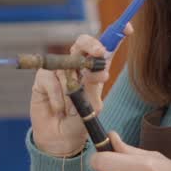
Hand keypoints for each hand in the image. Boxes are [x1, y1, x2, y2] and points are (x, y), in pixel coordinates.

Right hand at [30, 25, 132, 156]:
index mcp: (94, 71)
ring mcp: (59, 71)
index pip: (104, 49)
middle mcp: (77, 67)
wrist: (60, 140)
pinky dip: (56, 96)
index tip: (128, 29)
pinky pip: (51, 79)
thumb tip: (100, 70)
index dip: (116, 36)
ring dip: (70, 89)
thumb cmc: (79, 123)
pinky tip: (58, 109)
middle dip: (91, 45)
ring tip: (70, 108)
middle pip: (82, 43)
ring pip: (66, 66)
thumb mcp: (93, 106)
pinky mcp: (42, 78)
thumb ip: (93, 86)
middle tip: (99, 52)